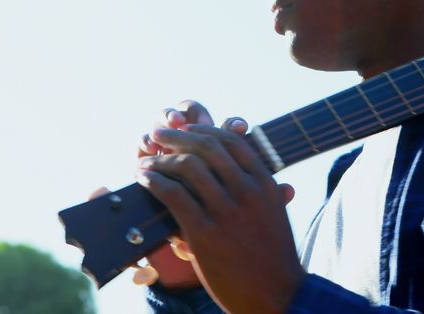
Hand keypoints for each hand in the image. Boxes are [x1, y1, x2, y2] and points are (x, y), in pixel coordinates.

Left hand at [137, 108, 304, 313]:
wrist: (278, 294)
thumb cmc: (273, 256)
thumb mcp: (274, 214)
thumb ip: (262, 190)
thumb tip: (241, 170)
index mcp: (265, 184)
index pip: (232, 142)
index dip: (205, 130)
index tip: (187, 129)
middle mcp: (248, 191)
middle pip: (207, 148)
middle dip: (177, 136)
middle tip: (158, 133)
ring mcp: (226, 211)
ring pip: (188, 167)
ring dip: (160, 159)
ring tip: (146, 162)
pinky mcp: (205, 232)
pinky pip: (174, 194)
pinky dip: (155, 181)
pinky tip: (145, 179)